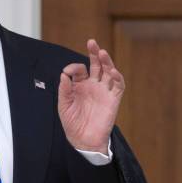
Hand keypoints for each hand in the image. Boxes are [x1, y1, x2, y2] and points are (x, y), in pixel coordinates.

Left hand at [58, 39, 124, 153]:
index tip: (67, 73)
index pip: (79, 70)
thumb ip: (64, 90)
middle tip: (91, 42)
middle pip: (96, 65)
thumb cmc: (72, 123)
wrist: (84, 140)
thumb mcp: (63, 106)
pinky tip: (111, 71)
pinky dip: (116, 77)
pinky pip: (118, 85)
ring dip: (106, 61)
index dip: (73, 68)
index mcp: (79, 86)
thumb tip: (63, 75)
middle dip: (94, 53)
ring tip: (102, 52)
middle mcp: (93, 85)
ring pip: (108, 71)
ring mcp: (104, 91)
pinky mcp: (113, 99)